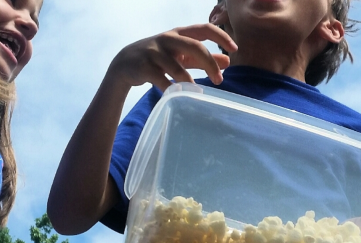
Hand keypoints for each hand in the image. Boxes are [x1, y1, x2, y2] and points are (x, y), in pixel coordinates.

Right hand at [108, 24, 236, 89]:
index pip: (204, 29)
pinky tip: (178, 95)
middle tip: (219, 80)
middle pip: (195, 46)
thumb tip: (228, 62)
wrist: (125, 64)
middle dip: (210, 63)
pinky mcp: (144, 67)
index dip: (221, 37)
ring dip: (190, 81)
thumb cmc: (159, 57)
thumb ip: (203, 58)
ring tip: (198, 91)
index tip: (235, 49)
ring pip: (177, 67)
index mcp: (180, 33)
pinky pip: (162, 80)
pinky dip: (172, 89)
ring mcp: (155, 52)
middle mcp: (168, 39)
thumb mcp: (182, 55)